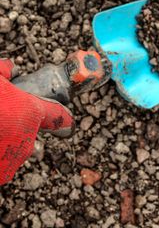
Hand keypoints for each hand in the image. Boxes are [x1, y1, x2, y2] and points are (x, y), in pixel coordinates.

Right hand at [0, 59, 73, 185]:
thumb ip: (4, 71)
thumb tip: (8, 68)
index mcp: (30, 112)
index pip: (56, 116)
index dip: (60, 116)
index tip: (67, 120)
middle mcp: (27, 140)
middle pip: (28, 134)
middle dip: (15, 127)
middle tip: (0, 117)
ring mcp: (11, 160)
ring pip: (12, 151)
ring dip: (3, 143)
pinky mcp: (0, 175)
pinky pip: (1, 165)